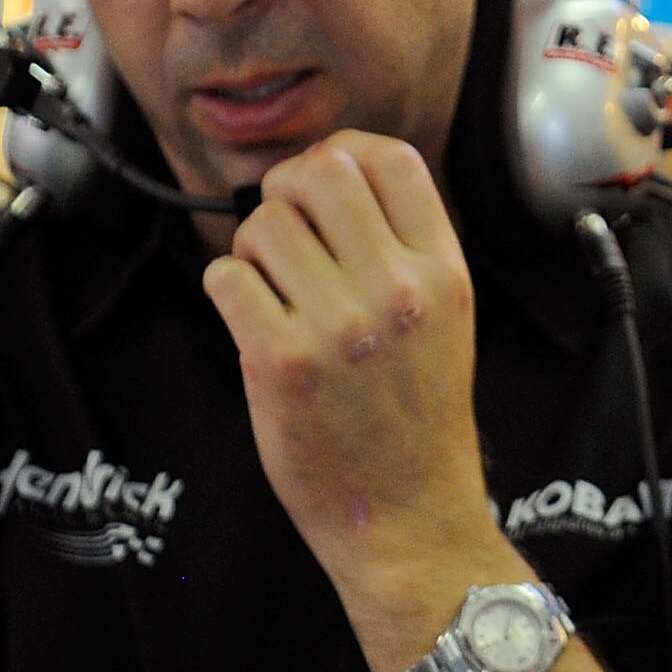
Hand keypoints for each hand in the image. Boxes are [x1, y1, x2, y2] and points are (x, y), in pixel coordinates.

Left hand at [202, 134, 499, 584]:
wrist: (410, 516)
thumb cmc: (417, 419)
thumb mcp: (446, 318)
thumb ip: (403, 247)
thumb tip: (327, 174)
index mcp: (444, 272)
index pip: (389, 158)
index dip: (342, 155)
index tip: (321, 189)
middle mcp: (398, 290)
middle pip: (321, 171)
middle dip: (286, 191)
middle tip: (283, 235)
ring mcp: (340, 326)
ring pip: (263, 223)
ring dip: (251, 249)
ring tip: (271, 292)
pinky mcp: (281, 363)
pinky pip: (225, 277)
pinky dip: (227, 291)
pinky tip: (252, 323)